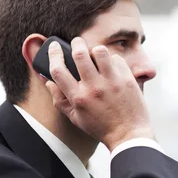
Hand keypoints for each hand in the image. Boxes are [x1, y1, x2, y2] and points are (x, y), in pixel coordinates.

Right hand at [45, 37, 153, 151]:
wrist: (128, 134)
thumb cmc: (101, 127)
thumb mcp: (76, 118)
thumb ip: (60, 100)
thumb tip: (48, 81)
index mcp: (78, 98)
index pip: (58, 70)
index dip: (54, 54)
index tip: (55, 47)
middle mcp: (93, 88)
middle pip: (79, 54)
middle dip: (76, 43)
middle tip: (77, 42)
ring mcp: (112, 82)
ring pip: (100, 51)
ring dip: (95, 50)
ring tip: (96, 54)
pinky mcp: (127, 80)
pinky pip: (117, 59)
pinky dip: (112, 60)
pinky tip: (112, 67)